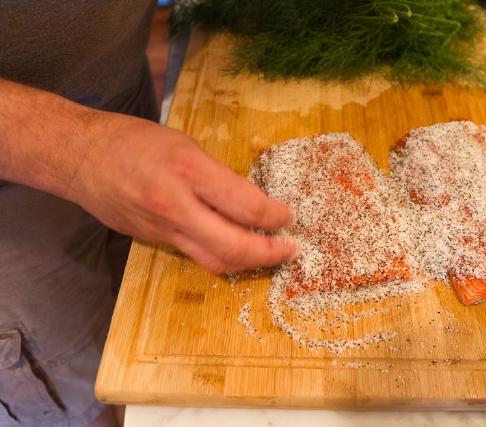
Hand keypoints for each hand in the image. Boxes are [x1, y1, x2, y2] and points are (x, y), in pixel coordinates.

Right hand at [67, 111, 296, 272]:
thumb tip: (249, 203)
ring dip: (247, 262)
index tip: (288, 217)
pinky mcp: (153, 242)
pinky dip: (220, 256)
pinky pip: (195, 256)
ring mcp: (162, 230)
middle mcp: (176, 206)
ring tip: (269, 255)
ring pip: (215, 261)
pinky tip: (234, 249)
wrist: (79, 157)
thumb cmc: (134, 141)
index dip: (275, 216)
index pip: (246, 205)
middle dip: (270, 253)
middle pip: (234, 246)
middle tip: (290, 249)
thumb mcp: (185, 145)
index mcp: (188, 170)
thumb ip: (217, 177)